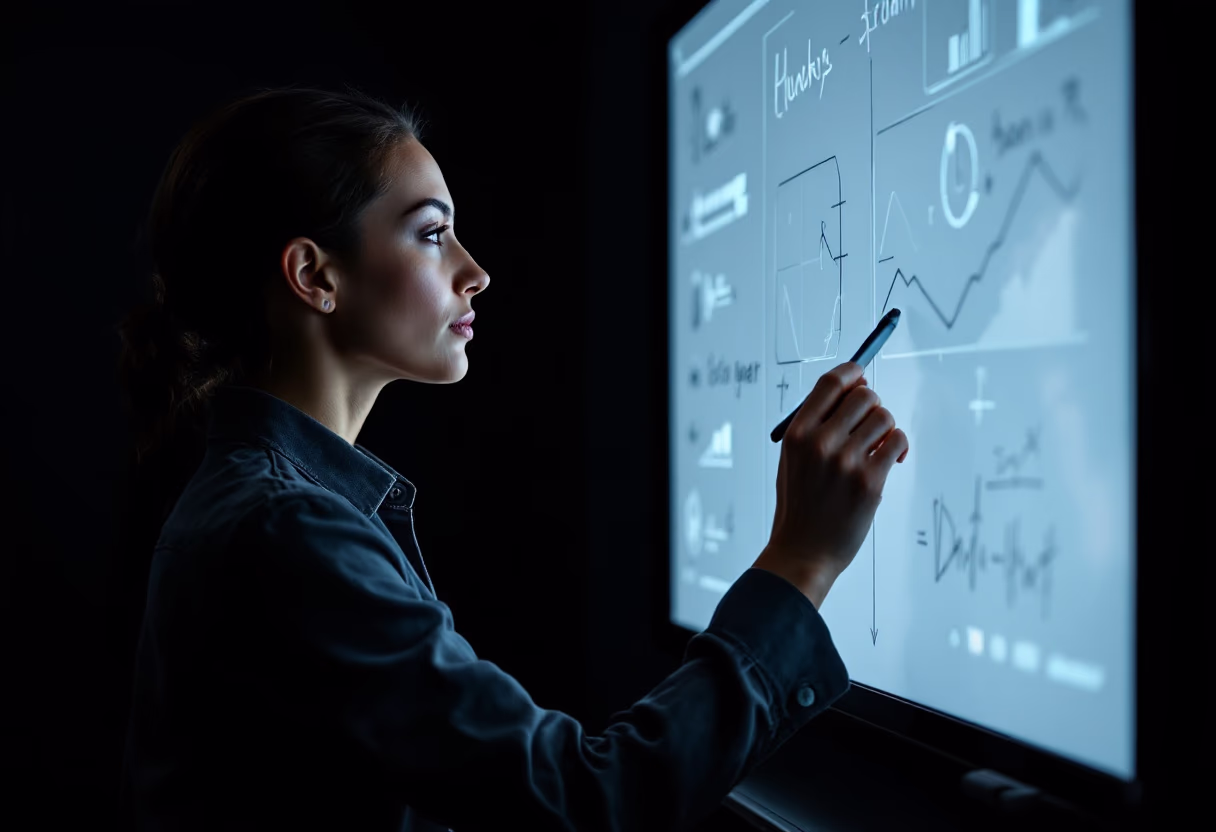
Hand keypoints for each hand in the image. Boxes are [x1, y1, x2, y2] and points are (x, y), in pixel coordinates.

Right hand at [752, 362, 907, 607]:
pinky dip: (899, 447)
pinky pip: (897, 442)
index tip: (860, 378)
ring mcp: (846, 462)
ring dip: (886, 428)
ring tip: (877, 448)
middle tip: (869, 424)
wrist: (803, 552)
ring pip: (885, 418)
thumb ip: (816, 426)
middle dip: (872, 405)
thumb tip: (854, 390)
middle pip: (864, 396)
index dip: (852, 374)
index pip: (830, 383)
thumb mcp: (792, 459)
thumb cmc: (800, 505)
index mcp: (797, 434)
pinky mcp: (870, 481)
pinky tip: (890, 460)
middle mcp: (820, 443)